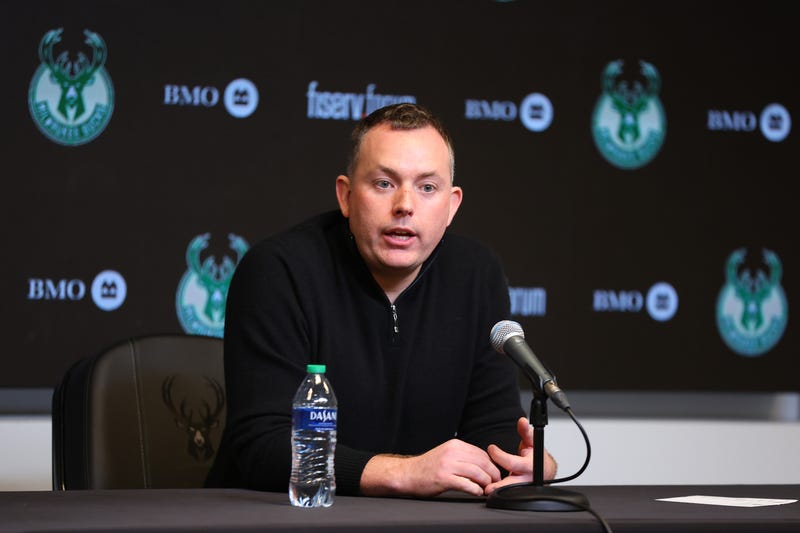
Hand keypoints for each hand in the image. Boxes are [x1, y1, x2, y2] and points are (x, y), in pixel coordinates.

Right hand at [360, 439, 501, 497]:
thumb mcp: (447, 454)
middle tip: (495, 482)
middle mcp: (452, 452)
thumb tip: (483, 463)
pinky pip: (466, 484)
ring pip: (477, 472)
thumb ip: (463, 456)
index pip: (481, 453)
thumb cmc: (428, 467)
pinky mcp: (443, 478)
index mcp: (454, 445)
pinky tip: (477, 492)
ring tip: (487, 488)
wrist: (408, 474)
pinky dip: (475, 489)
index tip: (494, 473)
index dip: (491, 464)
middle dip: (492, 473)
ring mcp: (447, 465)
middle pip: (482, 462)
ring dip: (486, 482)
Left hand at [484, 417, 557, 494]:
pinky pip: (507, 493)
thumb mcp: (532, 442)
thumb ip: (526, 432)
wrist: (544, 471)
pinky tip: (488, 488)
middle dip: (499, 486)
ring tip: (484, 490)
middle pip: (512, 484)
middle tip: (487, 487)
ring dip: (496, 491)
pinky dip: (498, 492)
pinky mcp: (517, 493)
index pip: (513, 463)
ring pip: (509, 492)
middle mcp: (527, 479)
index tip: (491, 449)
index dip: (500, 456)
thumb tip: (522, 421)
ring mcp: (522, 488)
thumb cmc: (536, 456)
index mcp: (530, 466)